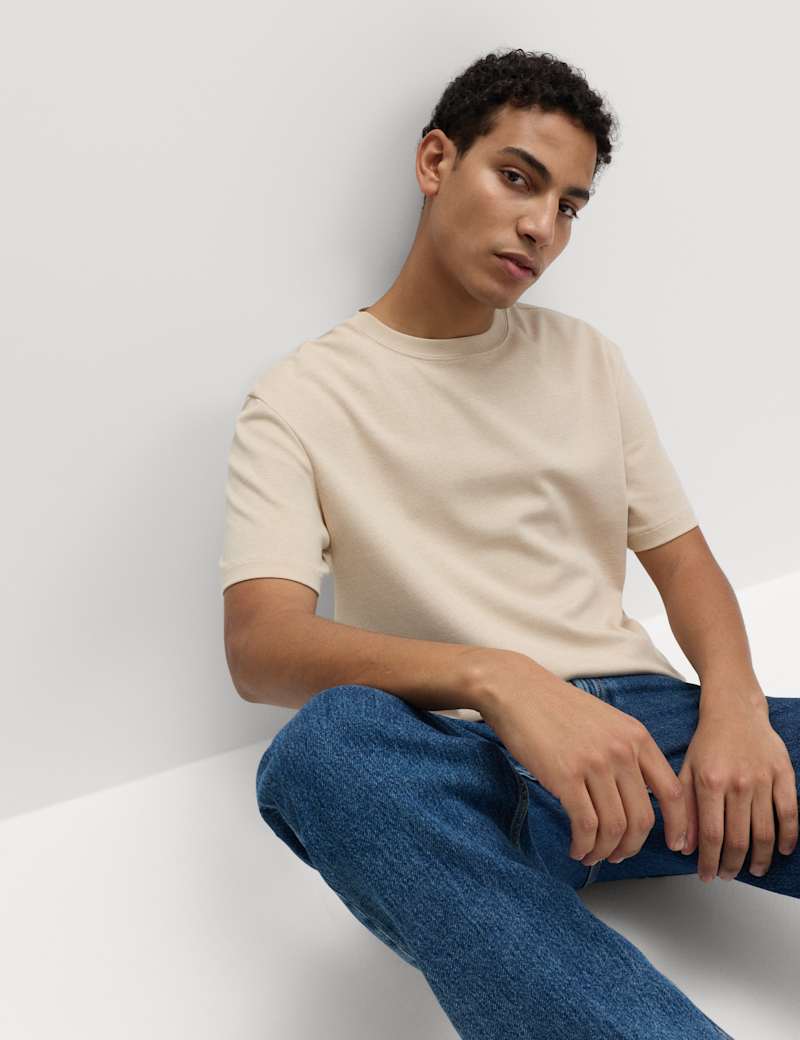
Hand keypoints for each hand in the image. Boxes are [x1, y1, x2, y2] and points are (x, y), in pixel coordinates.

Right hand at [472, 650, 689, 864]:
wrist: (518, 690)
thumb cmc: (556, 708)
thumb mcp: (606, 722)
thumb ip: (626, 751)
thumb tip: (637, 795)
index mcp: (636, 737)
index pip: (672, 791)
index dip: (678, 825)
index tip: (674, 845)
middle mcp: (621, 751)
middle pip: (642, 818)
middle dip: (631, 847)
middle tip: (617, 856)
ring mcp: (594, 763)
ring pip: (614, 827)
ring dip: (603, 851)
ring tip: (590, 855)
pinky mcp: (566, 776)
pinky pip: (585, 826)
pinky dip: (583, 846)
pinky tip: (576, 848)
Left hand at [677, 698, 798, 880]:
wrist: (735, 710)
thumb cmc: (709, 741)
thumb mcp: (687, 770)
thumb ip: (685, 809)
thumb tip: (684, 846)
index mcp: (710, 781)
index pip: (711, 835)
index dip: (709, 861)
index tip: (707, 875)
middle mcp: (738, 783)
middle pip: (739, 839)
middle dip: (732, 865)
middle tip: (727, 875)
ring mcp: (763, 779)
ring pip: (765, 833)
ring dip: (760, 859)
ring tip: (753, 869)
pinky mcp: (784, 775)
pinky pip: (790, 814)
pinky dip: (788, 837)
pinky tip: (781, 850)